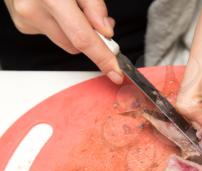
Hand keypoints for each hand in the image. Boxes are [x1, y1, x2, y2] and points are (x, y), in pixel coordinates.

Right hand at [4, 0, 122, 82]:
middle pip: (75, 45)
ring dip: (74, 31)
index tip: (116, 72)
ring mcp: (26, 20)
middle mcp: (34, 12)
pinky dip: (61, 25)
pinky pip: (53, 34)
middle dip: (91, 37)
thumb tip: (106, 31)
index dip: (103, 58)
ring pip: (65, 42)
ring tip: (72, 6)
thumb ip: (94, 5)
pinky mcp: (24, 25)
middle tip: (99, 20)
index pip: (83, 38)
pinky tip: (56, 8)